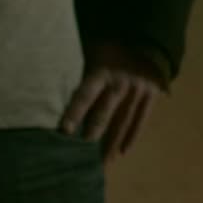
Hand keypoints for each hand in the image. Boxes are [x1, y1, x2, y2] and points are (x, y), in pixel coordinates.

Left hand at [61, 42, 166, 160]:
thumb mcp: (92, 52)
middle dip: (93, 136)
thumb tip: (49, 84)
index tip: (65, 131)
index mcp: (101, 71)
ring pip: (123, 121)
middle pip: (105, 113)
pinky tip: (123, 152)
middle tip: (82, 159)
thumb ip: (79, 70)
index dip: (75, 112)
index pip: (86, 95)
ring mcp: (138, 90)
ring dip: (112, 144)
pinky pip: (141, 119)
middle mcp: (120, 82)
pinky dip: (132, 136)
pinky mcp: (152, 94)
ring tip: (102, 164)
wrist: (148, 38)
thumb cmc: (110, 48)